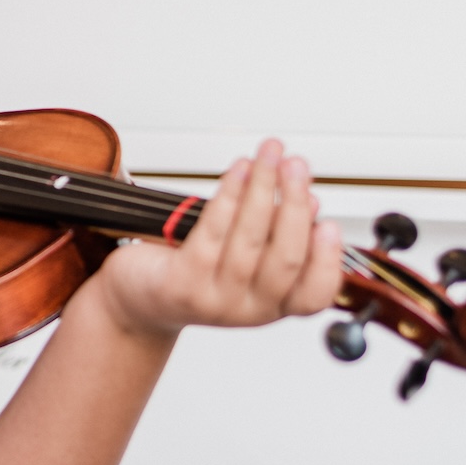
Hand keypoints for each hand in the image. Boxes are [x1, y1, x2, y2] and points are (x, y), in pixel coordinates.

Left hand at [88, 139, 342, 340]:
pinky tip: (239, 171)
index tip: (329, 222)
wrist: (135, 298)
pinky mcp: (183, 283)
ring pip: (250, 239)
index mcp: (271, 307)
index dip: (327, 260)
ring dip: (264, 187)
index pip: (313, 295)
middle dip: (294, 204)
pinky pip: (213, 231)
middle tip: (297, 165)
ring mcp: (214, 299)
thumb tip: (308, 203)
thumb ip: (276, 237)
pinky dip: (230, 194)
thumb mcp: (244, 259)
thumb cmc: (191, 272)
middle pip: (285, 258)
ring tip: (269, 155)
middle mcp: (247, 309)